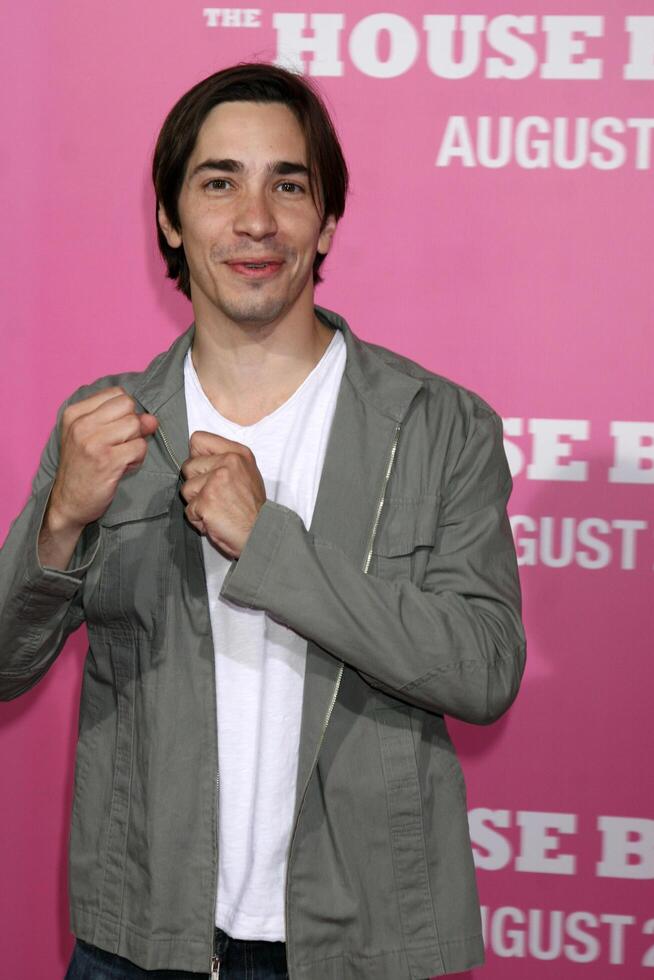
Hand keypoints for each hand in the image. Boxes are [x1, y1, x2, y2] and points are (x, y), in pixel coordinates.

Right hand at [46, 387, 158, 533]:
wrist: (68, 502)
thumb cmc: (82, 467)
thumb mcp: (92, 437)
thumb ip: (121, 421)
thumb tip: (151, 419)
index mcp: (74, 413)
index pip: (117, 394)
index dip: (125, 412)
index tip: (114, 430)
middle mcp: (81, 425)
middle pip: (128, 407)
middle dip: (132, 426)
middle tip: (119, 445)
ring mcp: (93, 442)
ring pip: (136, 425)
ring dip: (136, 443)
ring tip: (121, 457)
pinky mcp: (107, 461)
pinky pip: (140, 447)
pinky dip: (137, 459)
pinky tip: (123, 468)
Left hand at [180, 431, 265, 557]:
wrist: (262, 533)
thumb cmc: (253, 509)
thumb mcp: (247, 473)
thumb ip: (225, 460)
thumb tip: (196, 454)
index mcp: (238, 454)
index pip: (198, 439)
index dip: (197, 457)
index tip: (206, 471)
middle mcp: (228, 463)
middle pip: (188, 466)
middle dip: (197, 484)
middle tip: (217, 496)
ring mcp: (216, 481)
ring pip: (186, 489)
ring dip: (197, 503)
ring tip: (217, 509)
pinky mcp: (206, 501)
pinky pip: (188, 510)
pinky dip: (199, 519)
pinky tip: (215, 520)